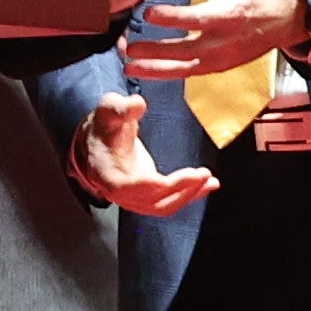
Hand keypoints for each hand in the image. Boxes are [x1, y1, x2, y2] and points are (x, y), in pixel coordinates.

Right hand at [68, 91, 220, 217]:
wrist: (100, 141)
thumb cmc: (104, 126)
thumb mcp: (109, 110)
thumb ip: (120, 107)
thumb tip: (138, 104)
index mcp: (107, 173)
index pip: (130, 187)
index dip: (155, 185)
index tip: (178, 177)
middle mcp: (119, 192)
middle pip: (152, 201)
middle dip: (180, 190)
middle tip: (203, 174)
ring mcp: (133, 197)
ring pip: (163, 206)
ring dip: (189, 195)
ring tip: (210, 181)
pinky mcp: (147, 196)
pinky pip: (169, 201)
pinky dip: (189, 195)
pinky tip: (207, 185)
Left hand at [123, 0, 310, 81]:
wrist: (286, 15)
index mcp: (229, 12)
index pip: (195, 19)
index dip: (169, 18)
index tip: (147, 12)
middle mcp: (225, 40)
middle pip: (185, 51)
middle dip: (153, 51)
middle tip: (127, 47)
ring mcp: (224, 57)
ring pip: (185, 69)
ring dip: (155, 69)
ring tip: (130, 66)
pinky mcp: (222, 66)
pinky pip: (192, 73)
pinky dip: (168, 74)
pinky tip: (148, 70)